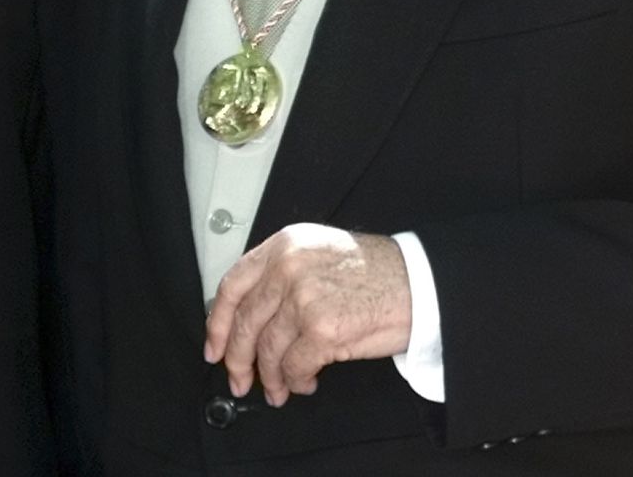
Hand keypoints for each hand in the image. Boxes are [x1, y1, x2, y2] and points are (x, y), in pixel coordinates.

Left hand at [203, 224, 411, 406]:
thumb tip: (252, 319)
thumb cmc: (375, 273)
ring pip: (267, 349)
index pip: (233, 284)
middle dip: (238, 359)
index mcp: (285, 245)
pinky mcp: (322, 327)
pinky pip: (294, 365)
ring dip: (271, 377)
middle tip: (239, 379)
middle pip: (245, 321)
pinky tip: (305, 382)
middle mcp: (289, 266)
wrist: (419, 282)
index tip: (214, 345)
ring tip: (280, 388)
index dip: (218, 321)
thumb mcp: (318, 254)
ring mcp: (304, 296)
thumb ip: (281, 277)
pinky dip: (297, 380)